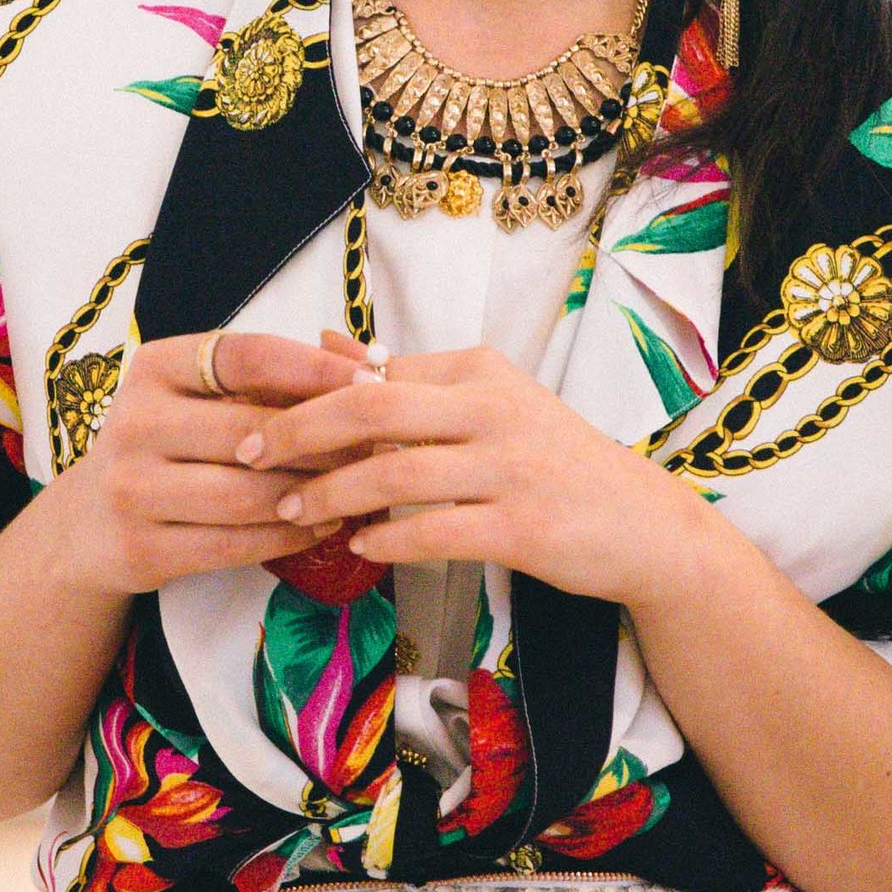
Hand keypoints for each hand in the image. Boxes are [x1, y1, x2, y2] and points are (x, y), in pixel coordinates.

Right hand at [39, 329, 375, 601]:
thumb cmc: (169, 448)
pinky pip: (232, 545)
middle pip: (252, 431)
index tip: (370, 383)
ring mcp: (131, 488)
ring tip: (355, 494)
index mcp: (154, 368)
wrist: (89, 524)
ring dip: (312, 496)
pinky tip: (319, 527)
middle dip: (325, 443)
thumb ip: (273, 380)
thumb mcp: (200, 399)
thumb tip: (370, 364)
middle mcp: (134, 422)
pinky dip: (287, 538)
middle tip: (376, 450)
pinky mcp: (140, 548)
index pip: (246, 355)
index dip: (314, 369)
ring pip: (246, 495)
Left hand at [237, 342, 711, 603]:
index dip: (305, 396)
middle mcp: (493, 409)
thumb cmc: (552, 463)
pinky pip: (435, 530)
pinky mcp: (522, 527)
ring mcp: (509, 468)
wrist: (642, 525)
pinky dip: (387, 539)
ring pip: (395, 473)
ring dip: (332, 494)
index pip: (373, 374)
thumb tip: (327, 343)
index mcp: (478, 371)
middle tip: (249, 454)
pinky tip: (358, 547)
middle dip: (299, 432)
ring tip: (290, 510)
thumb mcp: (486, 403)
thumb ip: (407, 377)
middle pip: (371, 410)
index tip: (254, 416)